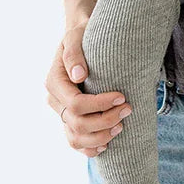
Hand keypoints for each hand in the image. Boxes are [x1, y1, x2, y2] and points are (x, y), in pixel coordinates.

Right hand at [45, 23, 133, 157]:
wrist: (81, 38)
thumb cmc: (81, 34)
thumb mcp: (76, 36)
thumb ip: (75, 54)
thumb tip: (78, 76)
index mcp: (54, 81)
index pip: (76, 104)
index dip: (99, 105)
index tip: (121, 97)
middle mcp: (55, 100)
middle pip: (77, 124)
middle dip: (105, 121)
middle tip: (128, 109)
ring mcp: (61, 111)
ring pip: (75, 138)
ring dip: (100, 137)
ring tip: (121, 126)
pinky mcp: (70, 118)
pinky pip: (75, 142)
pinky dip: (89, 148)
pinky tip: (106, 144)